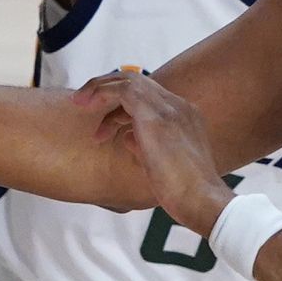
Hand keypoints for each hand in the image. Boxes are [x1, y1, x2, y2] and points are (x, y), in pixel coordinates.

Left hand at [81, 68, 228, 232]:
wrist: (201, 200)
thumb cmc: (185, 193)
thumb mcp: (164, 163)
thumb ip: (147, 146)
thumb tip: (128, 137)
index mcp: (185, 116)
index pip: (149, 96)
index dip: (123, 106)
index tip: (106, 125)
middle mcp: (179, 106)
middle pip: (138, 82)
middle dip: (107, 88)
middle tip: (84, 102)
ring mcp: (168, 108)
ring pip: (128, 80)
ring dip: (100, 88)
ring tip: (79, 102)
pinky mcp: (154, 116)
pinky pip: (122, 90)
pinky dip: (102, 93)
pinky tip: (87, 105)